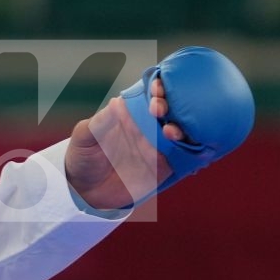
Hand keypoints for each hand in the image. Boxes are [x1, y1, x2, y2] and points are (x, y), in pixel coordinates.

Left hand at [65, 75, 185, 211]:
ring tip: (170, 132)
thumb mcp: (84, 137)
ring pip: (181, 132)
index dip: (158, 89)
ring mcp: (159, 146)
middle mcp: (148, 127)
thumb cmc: (82, 157)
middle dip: (173, 106)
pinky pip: (186, 157)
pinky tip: (198, 148)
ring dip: (183, 129)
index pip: (149, 96)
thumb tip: (116, 103)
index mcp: (131, 114)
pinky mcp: (165, 167)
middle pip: (171, 111)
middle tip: (160, 110)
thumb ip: (100, 122)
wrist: (85, 191)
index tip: (157, 88)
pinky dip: (196, 152)